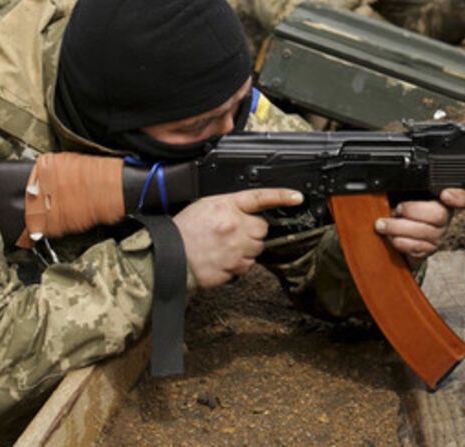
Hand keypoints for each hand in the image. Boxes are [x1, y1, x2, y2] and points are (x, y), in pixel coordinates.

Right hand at [173, 187, 302, 288]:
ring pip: (256, 250)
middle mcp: (234, 226)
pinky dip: (237, 266)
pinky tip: (221, 260)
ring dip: (246, 250)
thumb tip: (249, 212)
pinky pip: (246, 267)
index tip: (297, 197)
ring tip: (224, 248)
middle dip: (252, 232)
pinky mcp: (232, 269)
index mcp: (227, 206)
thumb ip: (230, 206)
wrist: (166, 258)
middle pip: (262, 229)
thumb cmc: (184, 231)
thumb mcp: (205, 206)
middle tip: (232, 234)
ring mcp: (234, 249)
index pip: (260, 197)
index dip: (282, 196)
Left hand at [374, 188, 464, 266]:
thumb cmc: (404, 207)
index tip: (445, 194)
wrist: (400, 231)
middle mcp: (445, 217)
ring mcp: (438, 235)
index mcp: (443, 198)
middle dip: (412, 211)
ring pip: (425, 233)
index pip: (462, 197)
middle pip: (439, 215)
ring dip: (399, 228)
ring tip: (383, 225)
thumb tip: (396, 177)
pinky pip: (417, 248)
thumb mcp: (407, 191)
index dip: (457, 196)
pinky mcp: (428, 250)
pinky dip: (400, 242)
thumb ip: (409, 183)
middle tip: (396, 209)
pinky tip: (391, 237)